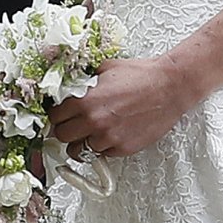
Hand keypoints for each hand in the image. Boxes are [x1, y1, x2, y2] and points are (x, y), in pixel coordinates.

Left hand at [48, 54, 204, 158]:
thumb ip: (83, 81)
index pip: (54, 117)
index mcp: (84, 101)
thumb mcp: (104, 69)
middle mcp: (93, 122)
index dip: (56, 114)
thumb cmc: (139, 75)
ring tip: (91, 131)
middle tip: (73, 123)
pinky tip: (109, 133)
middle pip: (61, 136)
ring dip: (81, 141)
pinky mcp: (122, 149)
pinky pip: (100, 153)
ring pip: (78, 150)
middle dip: (64, 129)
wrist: (168, 87)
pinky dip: (101, 146)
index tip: (60, 114)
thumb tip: (68, 87)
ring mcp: (108, 138)